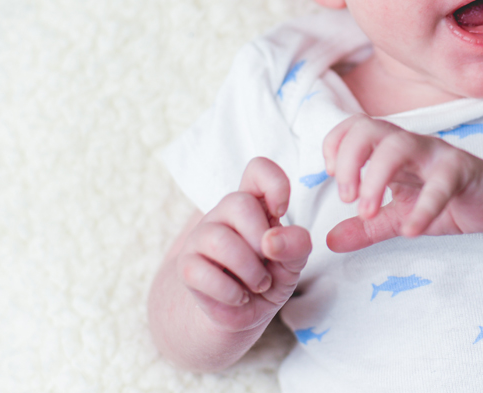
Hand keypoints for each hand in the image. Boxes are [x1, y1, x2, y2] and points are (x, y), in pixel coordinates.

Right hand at [175, 157, 311, 332]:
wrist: (243, 314)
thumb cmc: (270, 276)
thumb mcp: (294, 262)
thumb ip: (296, 245)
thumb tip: (272, 240)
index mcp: (256, 203)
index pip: (257, 169)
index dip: (274, 183)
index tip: (281, 211)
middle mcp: (225, 213)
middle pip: (238, 202)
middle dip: (261, 239)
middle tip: (269, 264)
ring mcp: (202, 237)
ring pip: (219, 239)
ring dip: (248, 269)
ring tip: (259, 284)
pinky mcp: (186, 265)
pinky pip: (201, 271)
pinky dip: (230, 292)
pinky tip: (239, 297)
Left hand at [322, 114, 482, 251]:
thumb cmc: (447, 201)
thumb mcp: (398, 217)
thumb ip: (365, 227)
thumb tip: (329, 241)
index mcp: (393, 148)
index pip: (356, 125)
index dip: (336, 143)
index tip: (329, 174)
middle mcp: (412, 144)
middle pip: (370, 129)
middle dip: (349, 160)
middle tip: (346, 198)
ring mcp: (437, 155)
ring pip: (400, 146)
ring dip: (375, 177)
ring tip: (367, 211)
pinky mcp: (463, 172)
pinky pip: (441, 183)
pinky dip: (423, 207)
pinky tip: (410, 230)